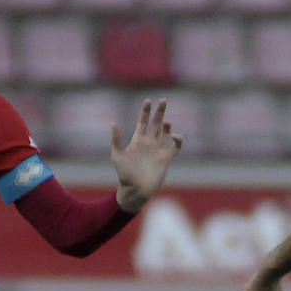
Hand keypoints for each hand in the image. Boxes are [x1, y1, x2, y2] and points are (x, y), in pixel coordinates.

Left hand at [111, 98, 183, 212]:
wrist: (136, 191)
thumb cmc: (124, 175)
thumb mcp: (117, 156)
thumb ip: (116, 140)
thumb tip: (113, 123)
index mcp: (137, 140)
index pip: (142, 122)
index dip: (145, 111)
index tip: (148, 101)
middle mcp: (149, 143)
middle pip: (156, 123)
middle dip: (159, 112)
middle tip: (163, 100)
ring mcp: (158, 150)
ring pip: (166, 132)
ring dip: (167, 125)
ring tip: (166, 121)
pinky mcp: (167, 158)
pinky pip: (175, 146)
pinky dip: (178, 139)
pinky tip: (175, 136)